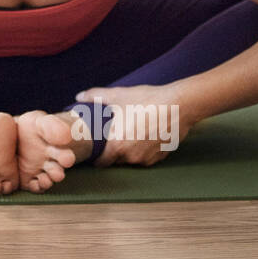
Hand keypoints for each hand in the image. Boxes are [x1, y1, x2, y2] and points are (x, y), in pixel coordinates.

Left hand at [72, 83, 195, 167]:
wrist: (179, 105)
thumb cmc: (146, 101)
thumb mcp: (117, 96)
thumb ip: (95, 97)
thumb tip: (78, 96)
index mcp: (117, 146)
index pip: (101, 162)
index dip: (96, 157)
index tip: (94, 149)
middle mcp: (132, 157)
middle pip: (116, 161)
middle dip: (112, 152)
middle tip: (111, 137)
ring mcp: (147, 159)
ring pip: (131, 159)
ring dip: (128, 151)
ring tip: (129, 133)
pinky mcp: (160, 157)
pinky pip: (146, 157)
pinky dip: (142, 150)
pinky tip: (144, 135)